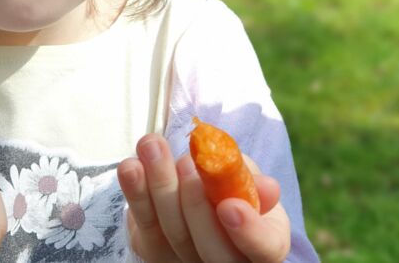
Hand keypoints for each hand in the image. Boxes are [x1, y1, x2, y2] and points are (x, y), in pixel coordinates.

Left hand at [117, 134, 290, 262]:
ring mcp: (189, 261)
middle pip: (212, 250)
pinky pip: (144, 227)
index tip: (229, 206)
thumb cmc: (231, 186)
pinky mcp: (156, 253)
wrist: (198, 194)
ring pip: (174, 235)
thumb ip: (252, 180)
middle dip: (195, 204)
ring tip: (153, 146)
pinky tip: (132, 166)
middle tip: (185, 164)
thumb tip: (266, 187)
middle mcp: (228, 262)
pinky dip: (136, 193)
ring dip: (160, 186)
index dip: (250, 232)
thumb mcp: (249, 178)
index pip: (265, 248)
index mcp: (263, 244)